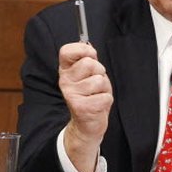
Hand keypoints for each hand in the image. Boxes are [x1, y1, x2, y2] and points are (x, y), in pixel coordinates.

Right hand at [58, 42, 112, 171]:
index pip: (67, 51)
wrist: (87, 124)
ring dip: (104, 88)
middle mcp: (65, 81)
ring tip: (97, 95)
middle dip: (100, 72)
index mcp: (65, 70)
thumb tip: (89, 48)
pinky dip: (106, 100)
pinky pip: (105, 96)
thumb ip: (88, 60)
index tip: (90, 56)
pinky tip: (97, 105)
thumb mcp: (88, 74)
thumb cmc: (91, 95)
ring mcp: (72, 94)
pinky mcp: (82, 107)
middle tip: (95, 83)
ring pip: (99, 80)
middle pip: (90, 63)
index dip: (82, 49)